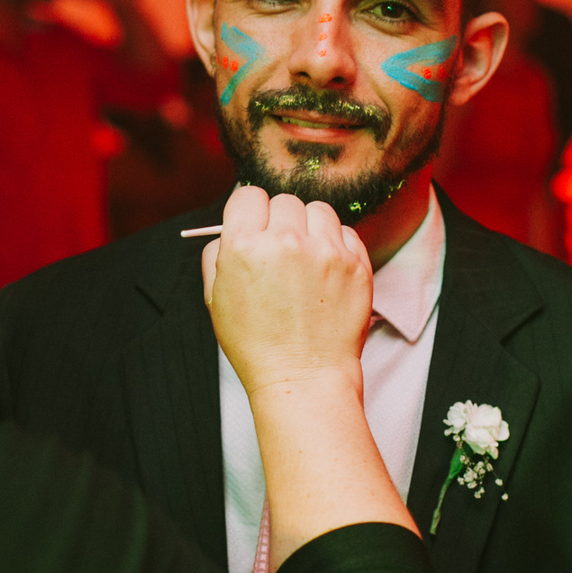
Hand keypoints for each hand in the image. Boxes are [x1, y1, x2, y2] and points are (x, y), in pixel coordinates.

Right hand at [203, 186, 371, 401]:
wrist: (302, 376)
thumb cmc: (256, 344)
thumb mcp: (216, 299)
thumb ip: (217, 253)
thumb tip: (230, 227)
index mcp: (243, 247)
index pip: (247, 196)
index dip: (249, 213)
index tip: (255, 227)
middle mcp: (286, 242)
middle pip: (284, 201)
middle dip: (280, 222)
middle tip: (280, 253)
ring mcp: (325, 252)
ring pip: (318, 210)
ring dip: (311, 228)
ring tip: (306, 261)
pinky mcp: (355, 264)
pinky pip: (345, 232)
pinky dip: (336, 245)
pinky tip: (325, 273)